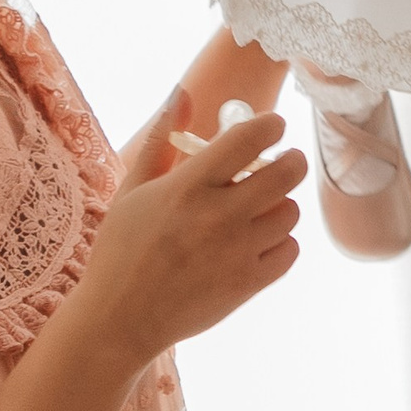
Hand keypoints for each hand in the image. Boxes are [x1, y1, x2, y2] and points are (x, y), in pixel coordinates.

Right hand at [82, 108, 303, 367]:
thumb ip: (162, 138)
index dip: (271, 125)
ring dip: (280, 204)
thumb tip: (183, 91)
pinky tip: (257, 241)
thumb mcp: (132, 188)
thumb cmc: (122, 250)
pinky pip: (290, 251)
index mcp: (189, 186)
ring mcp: (237, 252)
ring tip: (258, 209)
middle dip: (290, 160)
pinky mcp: (248, 285)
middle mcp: (219, 216)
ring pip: (290, 212)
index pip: (250, 138)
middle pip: (287, 172)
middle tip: (280, 163)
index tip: (271, 127)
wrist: (120, 319)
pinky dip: (280, 242)